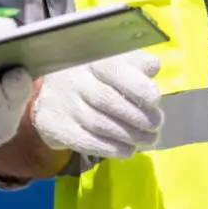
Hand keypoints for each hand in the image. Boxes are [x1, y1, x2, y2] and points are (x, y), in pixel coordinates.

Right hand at [32, 50, 162, 159]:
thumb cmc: (93, 74)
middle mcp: (74, 79)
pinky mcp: (57, 129)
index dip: (138, 86)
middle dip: (138, 116)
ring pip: (99, 124)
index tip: (155, 99)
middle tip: (156, 124)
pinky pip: (86, 142)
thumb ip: (135, 61)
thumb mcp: (114, 60)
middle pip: (108, 100)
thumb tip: (153, 66)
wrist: (51, 91)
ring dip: (129, 135)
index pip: (114, 70)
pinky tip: (128, 150)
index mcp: (90, 58)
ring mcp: (64, 105)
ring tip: (148, 139)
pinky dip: (112, 148)